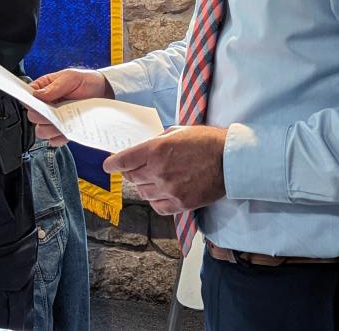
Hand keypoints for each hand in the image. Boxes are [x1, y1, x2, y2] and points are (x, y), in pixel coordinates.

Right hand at [28, 69, 111, 145]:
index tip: (38, 104)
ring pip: (41, 131)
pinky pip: (54, 140)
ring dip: (49, 129)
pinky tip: (65, 132)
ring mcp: (55, 118)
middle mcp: (47, 105)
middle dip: (41, 117)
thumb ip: (54, 86)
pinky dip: (58, 138)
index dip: (30, 102)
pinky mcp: (64, 129)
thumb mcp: (70, 77)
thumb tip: (37, 94)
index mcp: (44, 89)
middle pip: (32, 117)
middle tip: (53, 112)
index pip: (27, 98)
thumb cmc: (87, 80)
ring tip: (61, 122)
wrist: (104, 92)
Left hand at [103, 125, 227, 215]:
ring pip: (143, 193)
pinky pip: (157, 207)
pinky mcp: (181, 204)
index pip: (124, 161)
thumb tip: (143, 151)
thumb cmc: (206, 141)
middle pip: (132, 178)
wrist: (230, 160)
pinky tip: (162, 193)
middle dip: (131, 172)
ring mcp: (170, 190)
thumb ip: (157, 141)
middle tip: (136, 169)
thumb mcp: (178, 131)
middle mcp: (159, 171)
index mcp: (157, 150)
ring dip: (145, 186)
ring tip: (155, 179)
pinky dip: (156, 201)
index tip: (108, 165)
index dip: (113, 164)